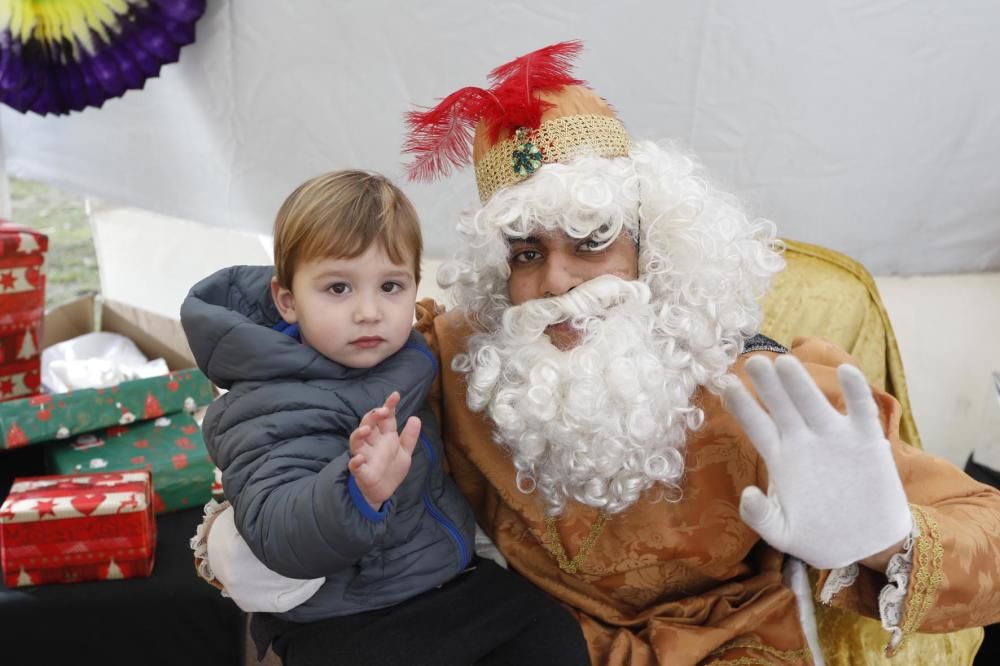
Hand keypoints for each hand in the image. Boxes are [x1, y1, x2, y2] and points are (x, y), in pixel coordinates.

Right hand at [347, 391, 420, 509]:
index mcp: (385, 437)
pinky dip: (356, 461)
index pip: (386, 418)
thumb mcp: (405, 452)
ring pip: (356, 441)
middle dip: (373, 416)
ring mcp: (365, 456)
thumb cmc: (392, 469)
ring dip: (359, 433)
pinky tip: (360, 458)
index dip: (389, 406)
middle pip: (369, 424)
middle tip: (383, 411)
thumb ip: (410, 436)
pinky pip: (354, 465)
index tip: (395, 395)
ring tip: (367, 429)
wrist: (385, 491)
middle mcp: (373, 443)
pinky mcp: (361, 471)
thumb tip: (415, 418)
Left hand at [723, 355, 911, 569]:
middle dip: (767, 384)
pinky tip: (847, 371)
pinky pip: (861, 410)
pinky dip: (856, 391)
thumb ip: (760, 517)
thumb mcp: (783, 533)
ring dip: (801, 383)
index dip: (741, 406)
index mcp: (780, 457)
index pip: (756, 425)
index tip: (725, 385)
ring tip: (786, 363)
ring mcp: (834, 437)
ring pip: (814, 402)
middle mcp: (803, 440)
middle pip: (781, 406)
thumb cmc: (818, 536)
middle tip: (753, 362)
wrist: (867, 546)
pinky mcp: (866, 441)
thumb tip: (747, 495)